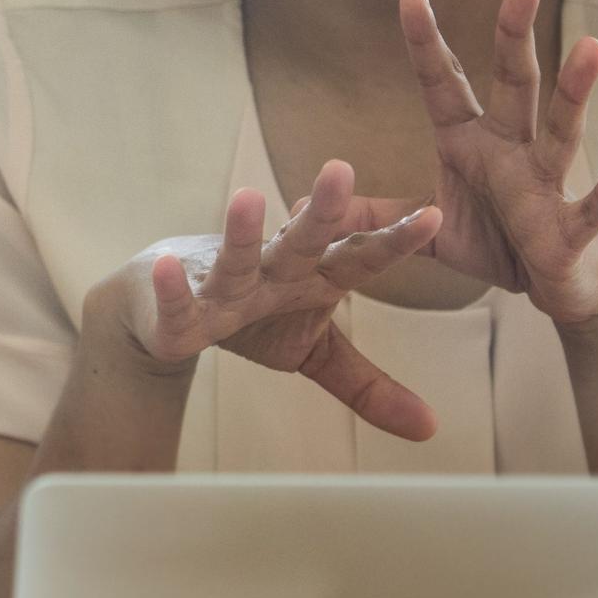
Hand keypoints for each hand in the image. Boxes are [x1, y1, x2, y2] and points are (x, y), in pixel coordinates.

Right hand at [87, 162, 443, 441]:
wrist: (163, 305)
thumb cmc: (249, 317)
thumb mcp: (315, 352)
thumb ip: (368, 385)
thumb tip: (429, 428)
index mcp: (312, 278)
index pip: (359, 257)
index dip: (394, 242)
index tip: (433, 216)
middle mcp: (272, 274)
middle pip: (300, 243)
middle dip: (322, 212)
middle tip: (340, 170)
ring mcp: (224, 288)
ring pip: (236, 260)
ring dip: (241, 233)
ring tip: (248, 197)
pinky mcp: (180, 314)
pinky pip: (179, 303)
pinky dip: (172, 289)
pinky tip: (166, 269)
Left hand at [397, 0, 597, 327]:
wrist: (560, 288)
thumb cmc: (501, 245)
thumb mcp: (430, 230)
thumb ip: (381, 215)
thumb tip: (320, 207)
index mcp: (471, 142)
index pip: (445, 81)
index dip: (426, 39)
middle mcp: (511, 150)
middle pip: (515, 83)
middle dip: (515, 33)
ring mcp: (544, 186)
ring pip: (560, 132)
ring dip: (575, 93)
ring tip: (592, 49)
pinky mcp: (569, 231)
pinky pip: (588, 210)